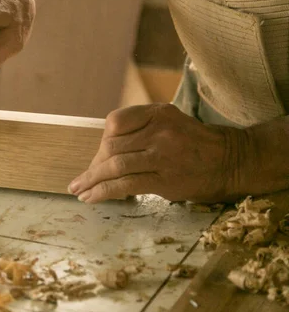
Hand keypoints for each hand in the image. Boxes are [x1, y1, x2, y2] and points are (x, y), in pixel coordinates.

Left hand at [68, 104, 245, 203]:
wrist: (232, 161)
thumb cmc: (194, 144)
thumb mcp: (168, 123)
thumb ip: (139, 130)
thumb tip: (102, 154)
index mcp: (158, 113)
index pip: (115, 122)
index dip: (102, 142)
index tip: (97, 158)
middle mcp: (159, 130)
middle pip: (111, 146)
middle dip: (94, 166)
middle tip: (84, 180)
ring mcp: (162, 155)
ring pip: (114, 166)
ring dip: (91, 181)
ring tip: (79, 191)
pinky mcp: (165, 179)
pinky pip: (125, 185)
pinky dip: (102, 192)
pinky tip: (91, 198)